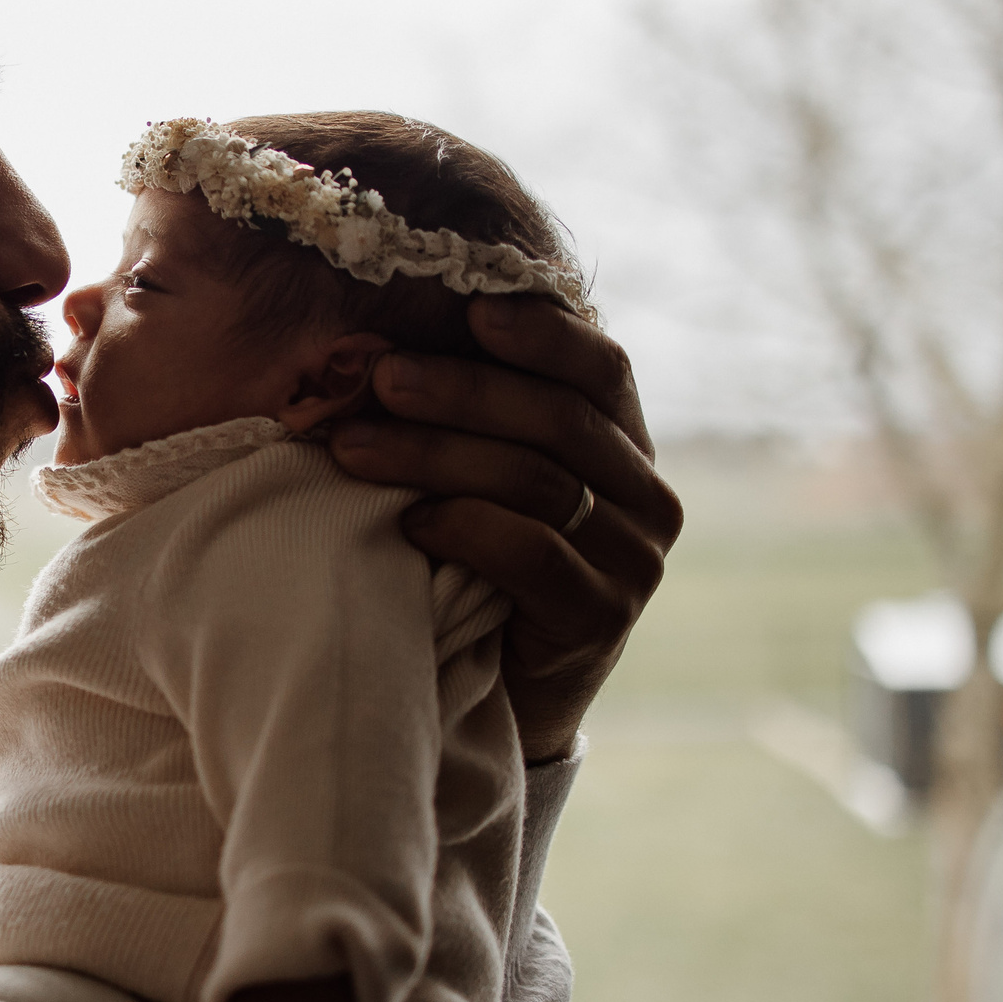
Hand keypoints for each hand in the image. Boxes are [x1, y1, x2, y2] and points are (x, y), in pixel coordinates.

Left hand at [331, 296, 681, 761]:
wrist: (505, 692)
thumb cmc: (480, 563)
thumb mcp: (489, 480)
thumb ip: (480, 417)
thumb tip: (385, 340)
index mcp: (626, 445)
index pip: (602, 369)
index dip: (543, 334)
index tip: (471, 308)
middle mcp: (648, 497)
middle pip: (558, 420)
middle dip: (460, 391)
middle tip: (380, 377)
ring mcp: (634, 560)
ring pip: (536, 482)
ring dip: (435, 455)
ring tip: (354, 447)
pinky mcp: (602, 618)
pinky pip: (532, 553)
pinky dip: (464, 526)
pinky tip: (408, 521)